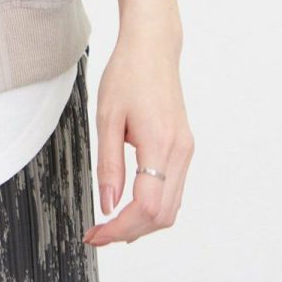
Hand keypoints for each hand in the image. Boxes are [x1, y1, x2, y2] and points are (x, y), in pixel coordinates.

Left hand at [82, 20, 194, 246]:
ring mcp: (185, 151)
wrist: (153, 48)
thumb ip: (108, 164)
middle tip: (98, 234)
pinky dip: (153, 206)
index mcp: (161, 145)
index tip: (96, 233)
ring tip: (111, 225)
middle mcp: (180, 152)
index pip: (146, 207)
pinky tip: (130, 205)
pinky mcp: (183, 147)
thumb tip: (108, 205)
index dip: (120, 228)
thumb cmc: (128, 73)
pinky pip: (173, 190)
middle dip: (129, 232)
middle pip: (162, 216)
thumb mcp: (107, 117)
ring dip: (142, 223)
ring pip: (171, 208)